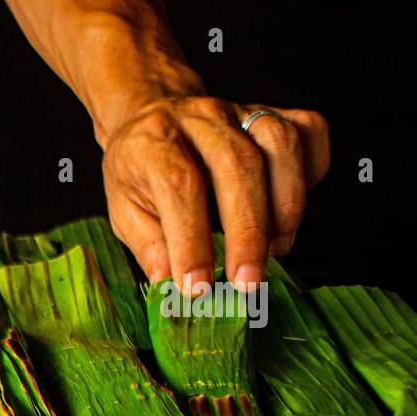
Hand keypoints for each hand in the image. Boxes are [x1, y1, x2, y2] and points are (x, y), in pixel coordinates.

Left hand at [101, 95, 329, 291]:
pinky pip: (309, 131)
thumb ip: (148, 244)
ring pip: (281, 143)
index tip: (197, 285)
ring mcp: (240, 110)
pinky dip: (312, 172)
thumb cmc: (139, 169)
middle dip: (248, 231)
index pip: (179, 186)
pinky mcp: (273, 111)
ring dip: (286, 205)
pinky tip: (292, 206)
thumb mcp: (123, 208)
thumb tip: (168, 282)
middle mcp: (200, 117)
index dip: (191, 240)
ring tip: (275, 248)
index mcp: (153, 142)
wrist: (151, 115)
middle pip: (237, 164)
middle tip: (247, 280)